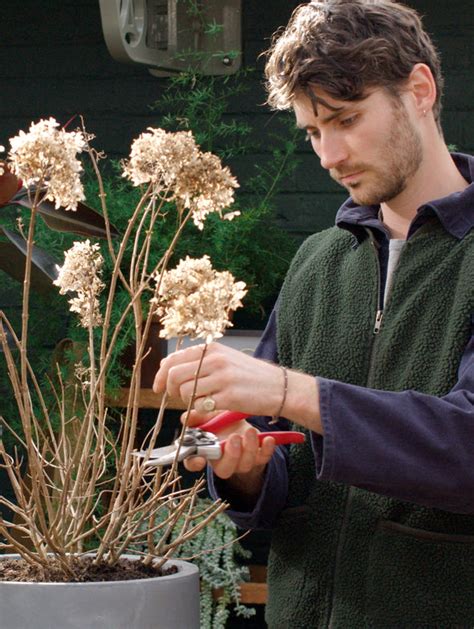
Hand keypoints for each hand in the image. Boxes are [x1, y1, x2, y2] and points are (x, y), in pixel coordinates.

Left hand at [153, 342, 283, 416]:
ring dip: (186, 400)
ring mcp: (221, 378)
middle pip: (174, 375)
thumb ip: (200, 361)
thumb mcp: (225, 359)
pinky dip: (201, 409)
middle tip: (177, 397)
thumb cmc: (250, 375)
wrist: (278, 387)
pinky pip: (201, 405)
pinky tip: (213, 406)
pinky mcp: (228, 396)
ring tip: (200, 401)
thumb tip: (168, 368)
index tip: (157, 387)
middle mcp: (215, 360)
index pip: (173, 359)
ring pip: (185, 391)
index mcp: (211, 349)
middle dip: (169, 390)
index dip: (160, 375)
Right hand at [179, 409, 275, 481]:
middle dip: (231, 455)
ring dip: (249, 448)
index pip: (193, 462)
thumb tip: (187, 416)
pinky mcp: (258, 459)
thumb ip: (197, 416)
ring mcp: (241, 462)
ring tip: (250, 432)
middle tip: (234, 438)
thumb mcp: (208, 416)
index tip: (200, 459)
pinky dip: (267, 450)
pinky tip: (269, 438)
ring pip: (245, 464)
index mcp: (205, 451)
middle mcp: (222, 461)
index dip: (194, 463)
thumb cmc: (221, 422)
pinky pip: (263, 459)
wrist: (242, 427)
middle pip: (224, 468)